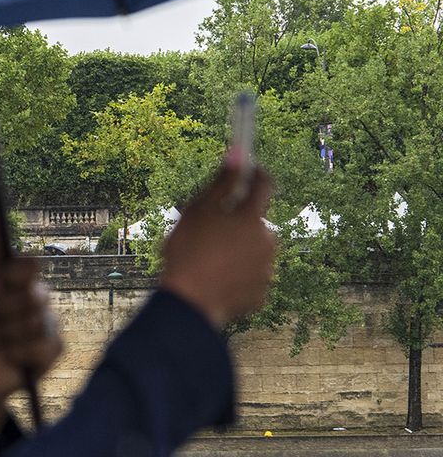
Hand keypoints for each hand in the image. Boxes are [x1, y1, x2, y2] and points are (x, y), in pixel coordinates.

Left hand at [0, 243, 64, 432]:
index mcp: (14, 285)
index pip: (30, 265)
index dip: (19, 272)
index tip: (3, 282)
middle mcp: (35, 300)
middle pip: (35, 293)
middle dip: (6, 312)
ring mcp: (47, 324)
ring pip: (39, 322)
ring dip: (11, 337)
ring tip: (1, 344)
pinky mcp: (54, 349)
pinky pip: (49, 346)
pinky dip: (24, 355)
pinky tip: (14, 360)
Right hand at [161, 162, 276, 328]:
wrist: (190, 302)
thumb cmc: (188, 251)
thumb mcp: (198, 210)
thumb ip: (221, 182)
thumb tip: (239, 153)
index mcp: (252, 218)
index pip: (264, 184)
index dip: (255, 173)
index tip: (244, 170)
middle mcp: (267, 240)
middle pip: (256, 220)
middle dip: (238, 220)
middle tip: (209, 228)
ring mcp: (266, 268)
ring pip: (253, 248)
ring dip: (237, 247)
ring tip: (208, 258)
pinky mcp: (261, 292)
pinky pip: (250, 275)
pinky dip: (236, 273)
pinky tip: (214, 276)